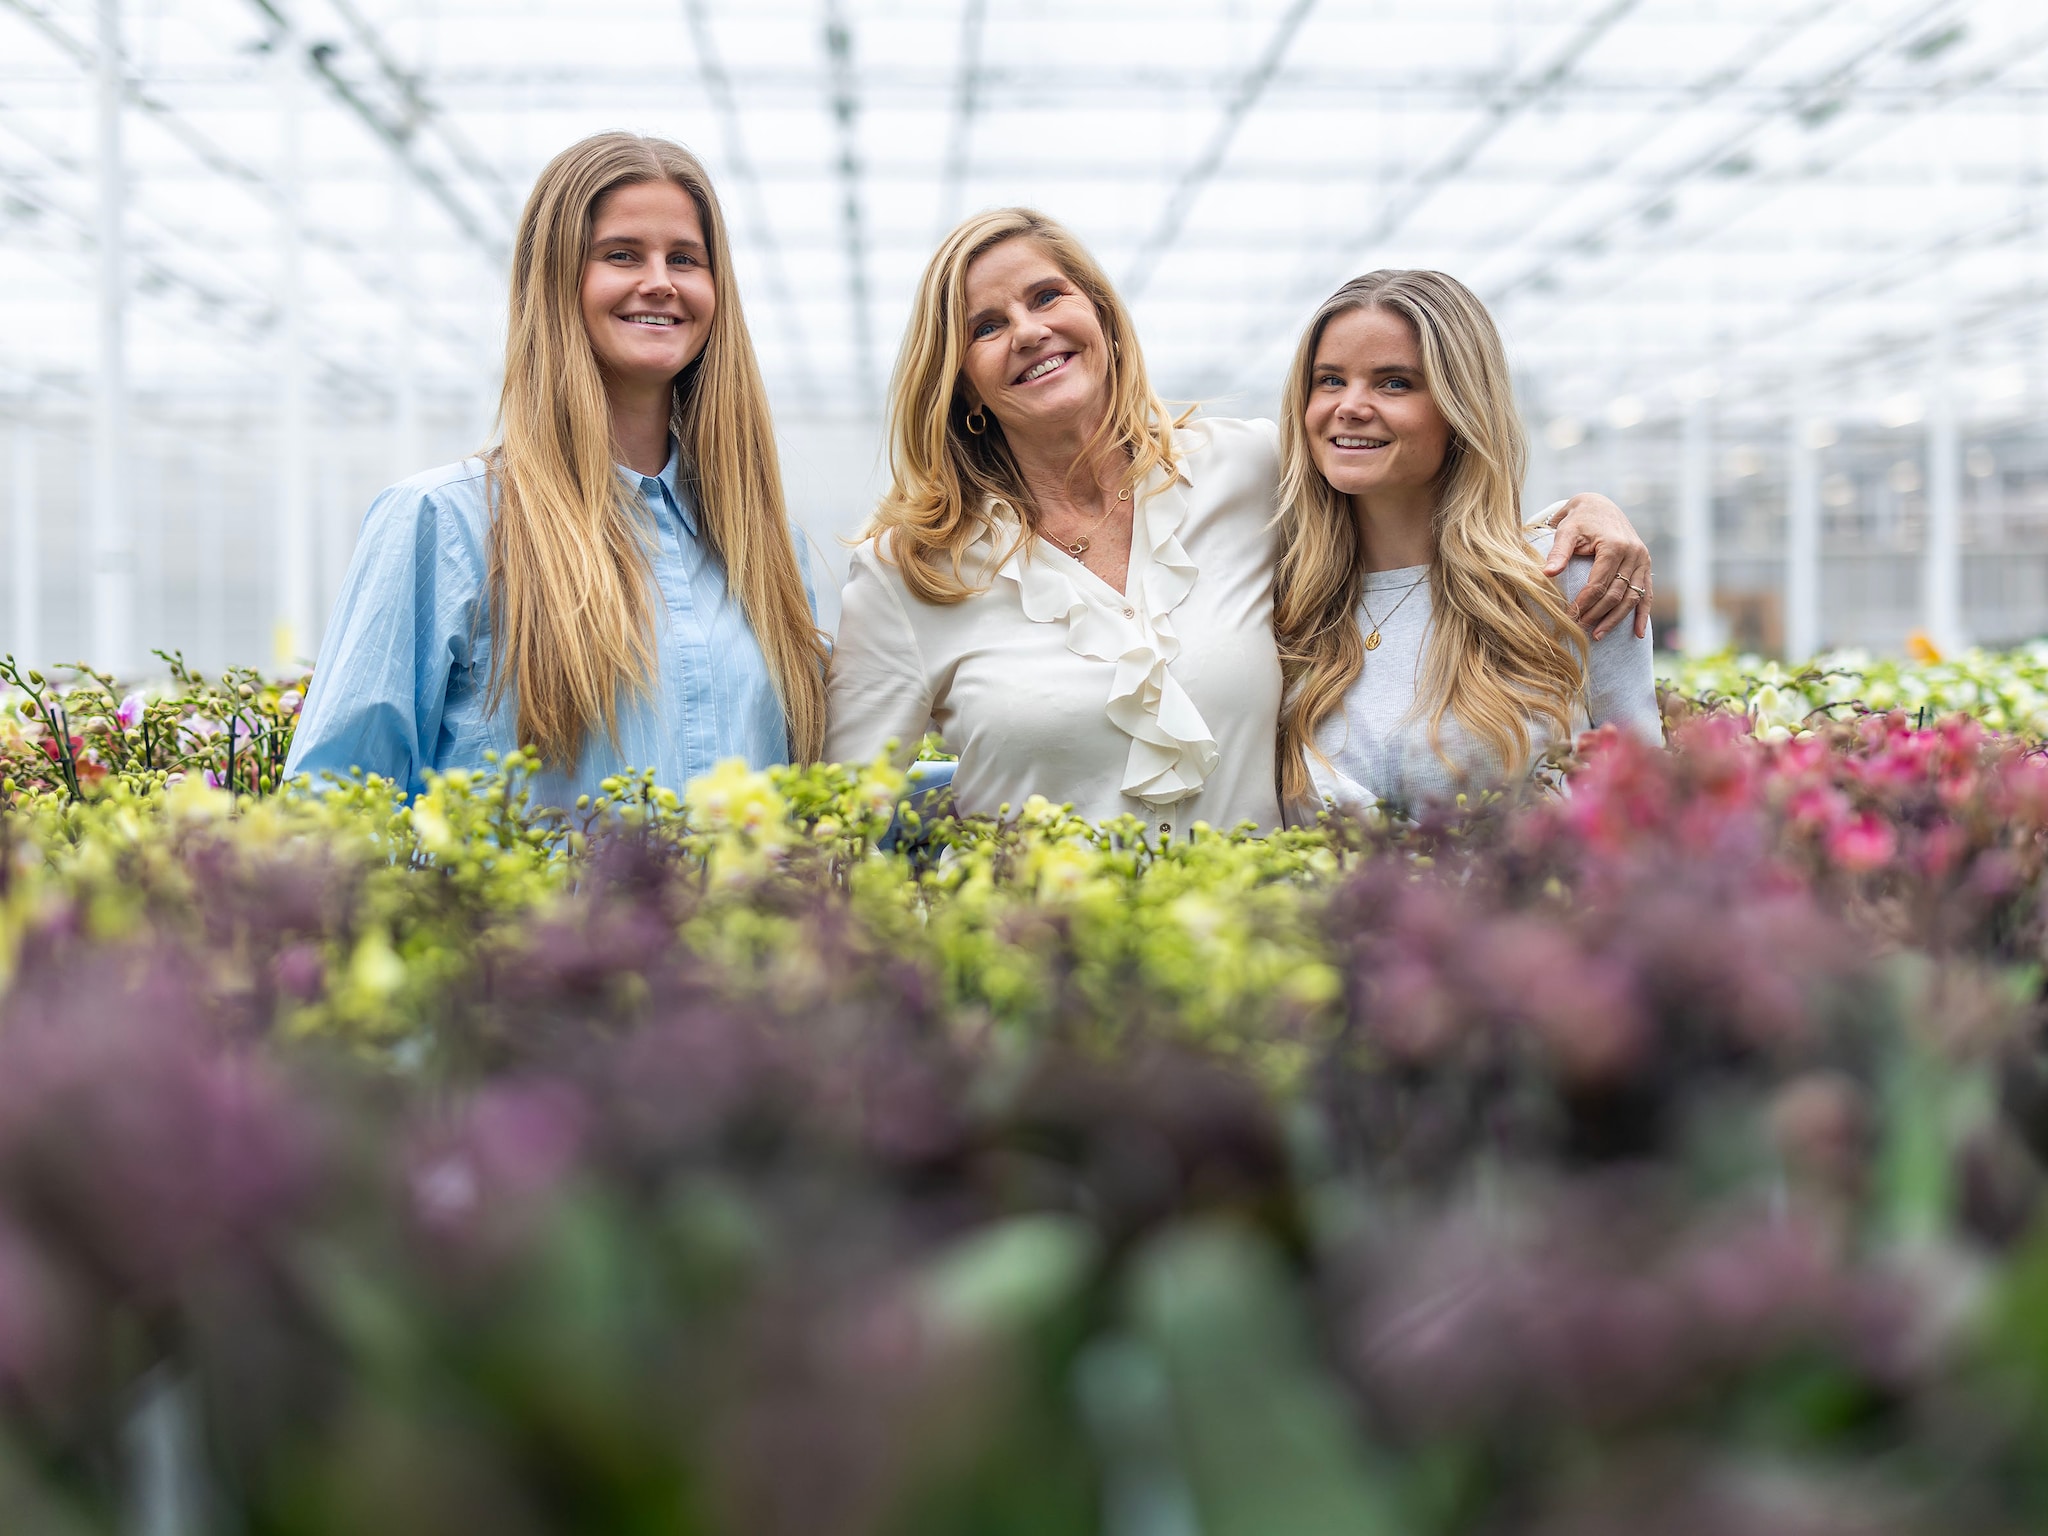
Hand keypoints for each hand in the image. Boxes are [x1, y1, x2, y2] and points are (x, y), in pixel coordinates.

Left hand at [1544, 492, 1651, 640]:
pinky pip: (1646, 593)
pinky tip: (1637, 633)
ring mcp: (1642, 560)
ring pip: (1632, 597)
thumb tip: (1547, 574)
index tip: (1568, 618)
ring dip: (1616, 619)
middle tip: (1579, 629)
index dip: (1583, 604)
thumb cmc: (1579, 520)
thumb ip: (1558, 552)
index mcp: (1614, 546)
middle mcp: (1633, 553)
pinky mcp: (1645, 564)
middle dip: (1597, 615)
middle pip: (1615, 594)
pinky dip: (1643, 614)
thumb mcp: (1566, 531)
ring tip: (1598, 635)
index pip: (1598, 585)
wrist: (1600, 506)